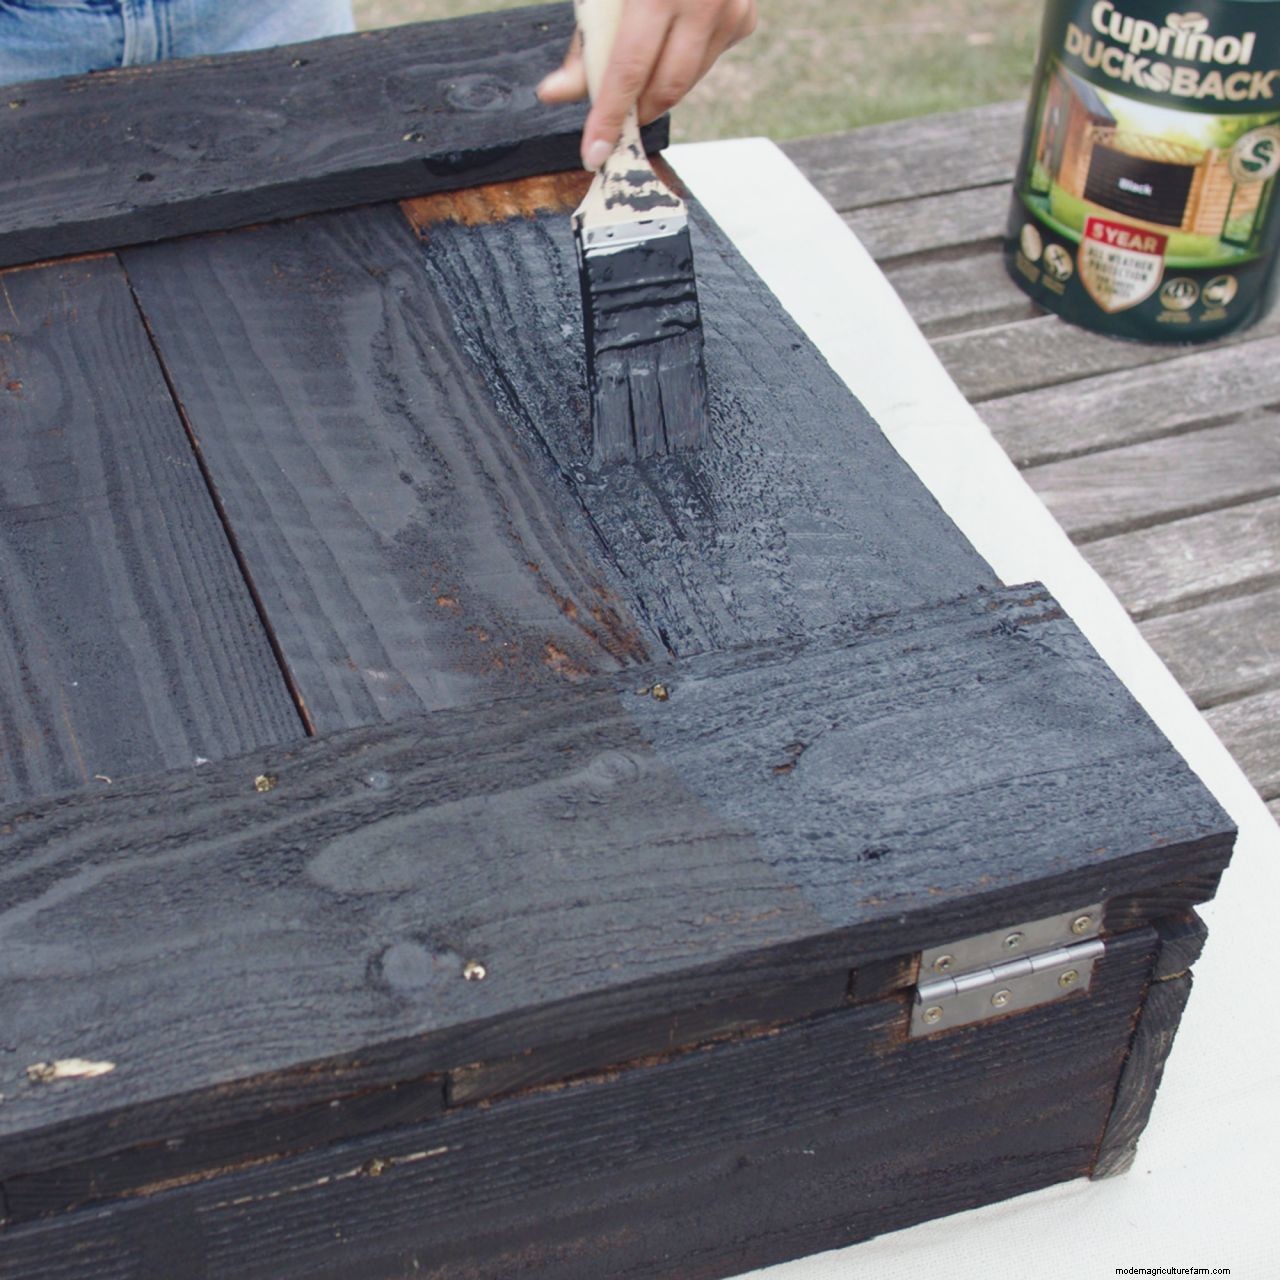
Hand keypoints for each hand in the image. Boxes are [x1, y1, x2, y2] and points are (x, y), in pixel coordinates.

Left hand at [537, 0, 756, 170]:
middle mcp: (705, 1)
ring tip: (639, 63)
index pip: (630, 70)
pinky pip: (706, 63)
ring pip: (687, 82)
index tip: (593, 154)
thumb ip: (584, 40)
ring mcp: (732, 10)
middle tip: (612, 116)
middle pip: (664, 88)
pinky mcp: (745, 18)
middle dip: (635, 110)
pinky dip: (681, 63)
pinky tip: (672, 33)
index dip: (609, 117)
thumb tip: (554, 94)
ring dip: (656, 88)